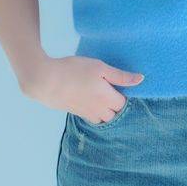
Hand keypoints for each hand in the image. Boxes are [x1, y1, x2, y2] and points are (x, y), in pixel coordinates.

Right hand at [21, 55, 144, 123]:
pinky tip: (88, 97)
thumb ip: (120, 76)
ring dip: (105, 110)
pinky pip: (90, 117)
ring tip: (101, 94)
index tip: (119, 83)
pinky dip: (94, 110)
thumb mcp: (100, 67)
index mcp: (107, 99)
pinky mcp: (74, 112)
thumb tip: (141, 79)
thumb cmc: (75, 70)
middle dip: (116, 105)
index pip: (123, 104)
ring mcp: (85, 113)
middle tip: (111, 89)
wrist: (45, 80)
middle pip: (114, 114)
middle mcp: (98, 110)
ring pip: (102, 118)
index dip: (124, 93)